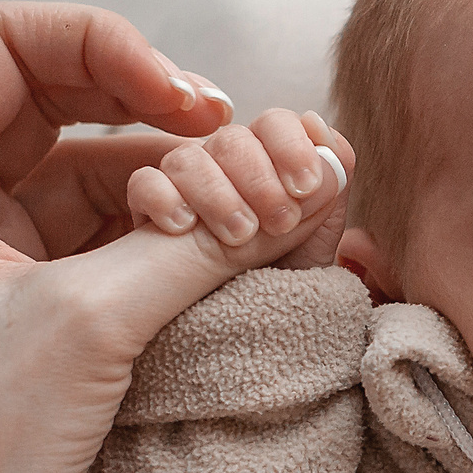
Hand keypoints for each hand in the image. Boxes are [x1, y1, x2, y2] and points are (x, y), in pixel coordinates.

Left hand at [0, 4, 353, 472]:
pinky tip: (231, 259)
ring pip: (99, 177)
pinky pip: (112, 245)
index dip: (110, 50)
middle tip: (240, 148)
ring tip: (253, 216)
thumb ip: (203, 237)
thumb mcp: (94, 321)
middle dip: (159, 117)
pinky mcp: (31, 322)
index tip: (195, 106)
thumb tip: (308, 176)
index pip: (11, 43)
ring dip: (178, 185)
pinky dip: (173, 242)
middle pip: (64, 103)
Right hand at [126, 108, 352, 271]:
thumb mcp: (316, 244)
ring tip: (238, 236)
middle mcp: (225, 170)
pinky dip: (164, 198)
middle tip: (279, 224)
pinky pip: (144, 184)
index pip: (274, 126)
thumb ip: (326, 187)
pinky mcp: (147, 218)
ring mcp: (183, 192)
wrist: (253, 345)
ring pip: (188, 158)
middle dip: (260, 177)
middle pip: (232, 139)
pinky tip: (182, 226)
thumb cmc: (284, 291)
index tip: (305, 186)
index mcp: (269, 165)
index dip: (292, 145)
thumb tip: (327, 135)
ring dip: (218, 192)